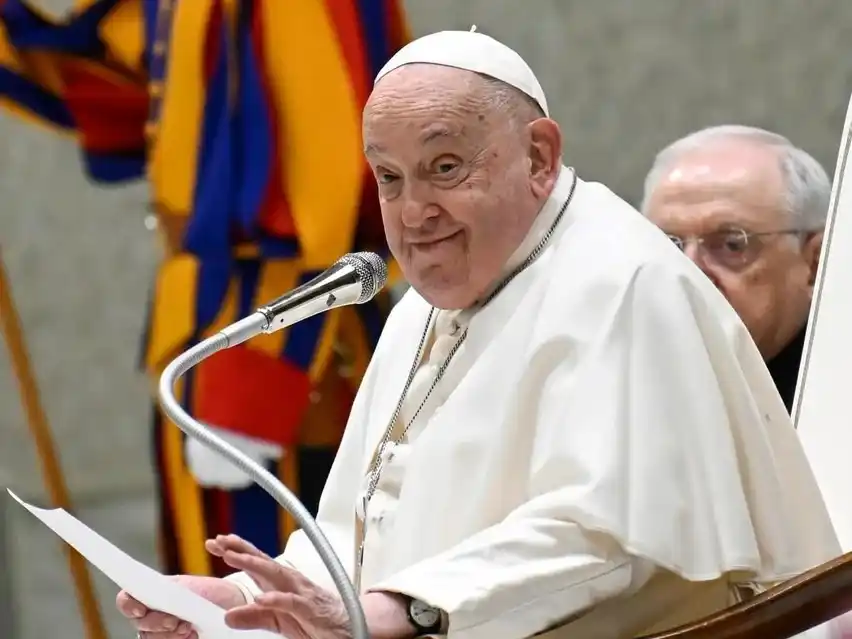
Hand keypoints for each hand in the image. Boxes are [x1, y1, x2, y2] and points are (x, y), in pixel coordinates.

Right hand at [115, 574, 245, 638]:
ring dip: (169, 635)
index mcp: (151, 593)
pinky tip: (192, 636)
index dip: (128, 606)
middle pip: (139, 623)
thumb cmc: (208, 593)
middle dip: (157, 623)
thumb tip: (158, 598)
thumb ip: (169, 592)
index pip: (127, 599)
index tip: (140, 611)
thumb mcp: (189, 587)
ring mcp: (159, 630)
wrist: (229, 606)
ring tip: (189, 628)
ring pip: (150, 638)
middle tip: (175, 622)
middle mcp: (151, 613)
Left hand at [210, 534, 350, 638]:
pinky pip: (291, 602)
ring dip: (253, 564)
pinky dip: (277, 599)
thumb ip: (254, 616)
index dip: (236, 552)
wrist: (347, 629)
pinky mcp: (310, 609)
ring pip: (275, 574)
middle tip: (219, 540)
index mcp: (280, 584)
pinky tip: (261, 598)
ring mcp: (301, 593)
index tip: (214, 543)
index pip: (255, 564)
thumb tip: (227, 616)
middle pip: (262, 561)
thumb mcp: (277, 621)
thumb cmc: (313, 621)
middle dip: (241, 550)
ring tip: (232, 557)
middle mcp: (289, 582)